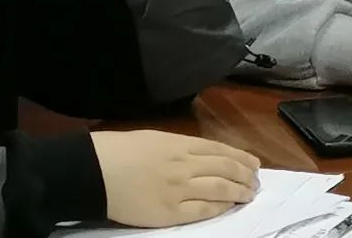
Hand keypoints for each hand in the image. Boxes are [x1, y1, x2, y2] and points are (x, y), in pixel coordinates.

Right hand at [91, 130, 259, 227]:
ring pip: (220, 189)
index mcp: (181, 144)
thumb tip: (204, 154)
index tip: (254, 163)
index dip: (241, 158)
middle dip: (245, 176)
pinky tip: (228, 206)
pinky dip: (219, 207)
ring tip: (249, 195)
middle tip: (256, 182)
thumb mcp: (156, 138)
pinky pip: (202, 210)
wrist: (96, 171)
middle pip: (226, 169)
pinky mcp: (169, 212)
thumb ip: (181, 145)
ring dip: (239, 192)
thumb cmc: (122, 150)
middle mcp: (185, 164)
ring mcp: (179, 189)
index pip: (221, 150)